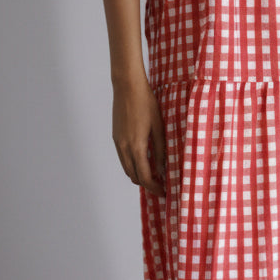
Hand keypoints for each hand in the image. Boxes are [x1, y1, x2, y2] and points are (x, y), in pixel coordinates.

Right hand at [111, 74, 165, 194]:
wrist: (127, 86)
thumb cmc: (146, 103)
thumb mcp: (158, 127)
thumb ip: (160, 150)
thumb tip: (162, 169)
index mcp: (136, 146)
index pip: (145, 176)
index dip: (154, 188)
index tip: (164, 192)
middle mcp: (124, 148)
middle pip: (133, 176)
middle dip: (146, 184)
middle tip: (160, 187)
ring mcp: (118, 142)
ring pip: (126, 168)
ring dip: (138, 175)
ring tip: (153, 176)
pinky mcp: (116, 137)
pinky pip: (123, 158)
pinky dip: (132, 165)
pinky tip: (143, 161)